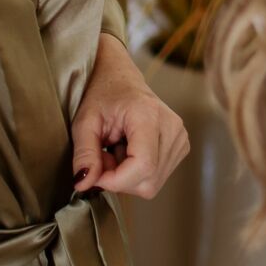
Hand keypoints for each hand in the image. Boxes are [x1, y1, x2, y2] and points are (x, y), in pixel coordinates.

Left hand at [71, 37, 189, 198]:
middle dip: (119, 179)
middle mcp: (172, 127)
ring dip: (127, 176)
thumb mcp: (84, 122)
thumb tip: (84, 185)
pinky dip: (137, 173)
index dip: (116, 180)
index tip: (96, 173)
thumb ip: (84, 154)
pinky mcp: (181, 146)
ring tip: (115, 151)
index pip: (143, 166)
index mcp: (149, 115)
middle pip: (149, 180)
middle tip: (103, 157)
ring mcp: (180, 137)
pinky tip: (129, 152)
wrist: (122, 79)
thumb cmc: (103, 95)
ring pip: (153, 183)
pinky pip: (157, 176)